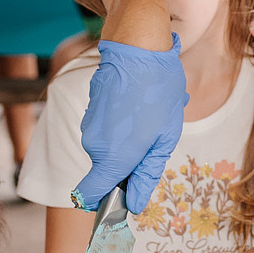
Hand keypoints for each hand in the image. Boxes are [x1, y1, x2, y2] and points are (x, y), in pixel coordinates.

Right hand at [76, 38, 185, 212]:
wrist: (137, 47)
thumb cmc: (158, 92)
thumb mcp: (164, 138)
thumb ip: (146, 174)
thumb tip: (133, 203)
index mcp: (113, 157)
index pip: (90, 196)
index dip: (104, 205)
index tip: (120, 203)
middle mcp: (95, 145)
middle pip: (107, 171)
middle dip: (130, 164)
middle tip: (154, 139)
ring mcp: (89, 126)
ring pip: (109, 149)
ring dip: (129, 141)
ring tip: (150, 115)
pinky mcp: (90, 110)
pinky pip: (106, 130)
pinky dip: (122, 125)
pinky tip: (139, 103)